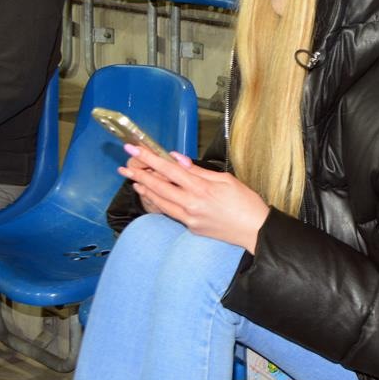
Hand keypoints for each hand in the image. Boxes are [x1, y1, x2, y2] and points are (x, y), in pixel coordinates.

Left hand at [118, 144, 269, 252]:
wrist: (254, 230)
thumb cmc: (246, 202)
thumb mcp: (226, 179)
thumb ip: (198, 171)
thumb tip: (177, 160)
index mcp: (201, 188)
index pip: (169, 170)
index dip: (150, 158)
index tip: (135, 149)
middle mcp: (191, 204)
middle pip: (158, 187)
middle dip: (139, 174)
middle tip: (124, 166)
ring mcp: (189, 218)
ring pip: (160, 202)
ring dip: (145, 190)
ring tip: (133, 180)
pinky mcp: (191, 228)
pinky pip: (170, 212)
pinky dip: (158, 202)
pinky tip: (153, 196)